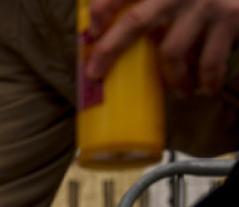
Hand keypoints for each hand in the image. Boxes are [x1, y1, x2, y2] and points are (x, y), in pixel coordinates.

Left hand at [87, 0, 238, 94]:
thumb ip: (152, 2)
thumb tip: (114, 30)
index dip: (101, 10)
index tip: (92, 32)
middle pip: (136, 22)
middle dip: (111, 49)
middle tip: (97, 72)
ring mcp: (206, 4)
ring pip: (172, 52)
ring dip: (171, 77)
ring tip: (179, 88)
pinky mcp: (231, 17)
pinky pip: (211, 60)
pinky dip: (207, 79)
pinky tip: (206, 87)